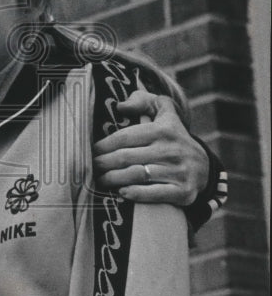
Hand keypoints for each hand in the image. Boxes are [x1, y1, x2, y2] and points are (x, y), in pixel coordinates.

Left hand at [93, 91, 208, 204]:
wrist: (205, 167)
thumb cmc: (173, 137)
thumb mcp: (164, 112)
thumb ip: (144, 101)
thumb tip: (120, 106)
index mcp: (163, 130)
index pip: (125, 137)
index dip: (103, 145)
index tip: (91, 151)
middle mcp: (171, 150)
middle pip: (126, 157)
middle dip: (103, 163)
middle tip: (91, 168)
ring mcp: (179, 172)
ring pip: (136, 175)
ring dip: (113, 179)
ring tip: (100, 180)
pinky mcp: (184, 192)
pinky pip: (155, 194)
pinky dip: (136, 194)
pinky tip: (122, 192)